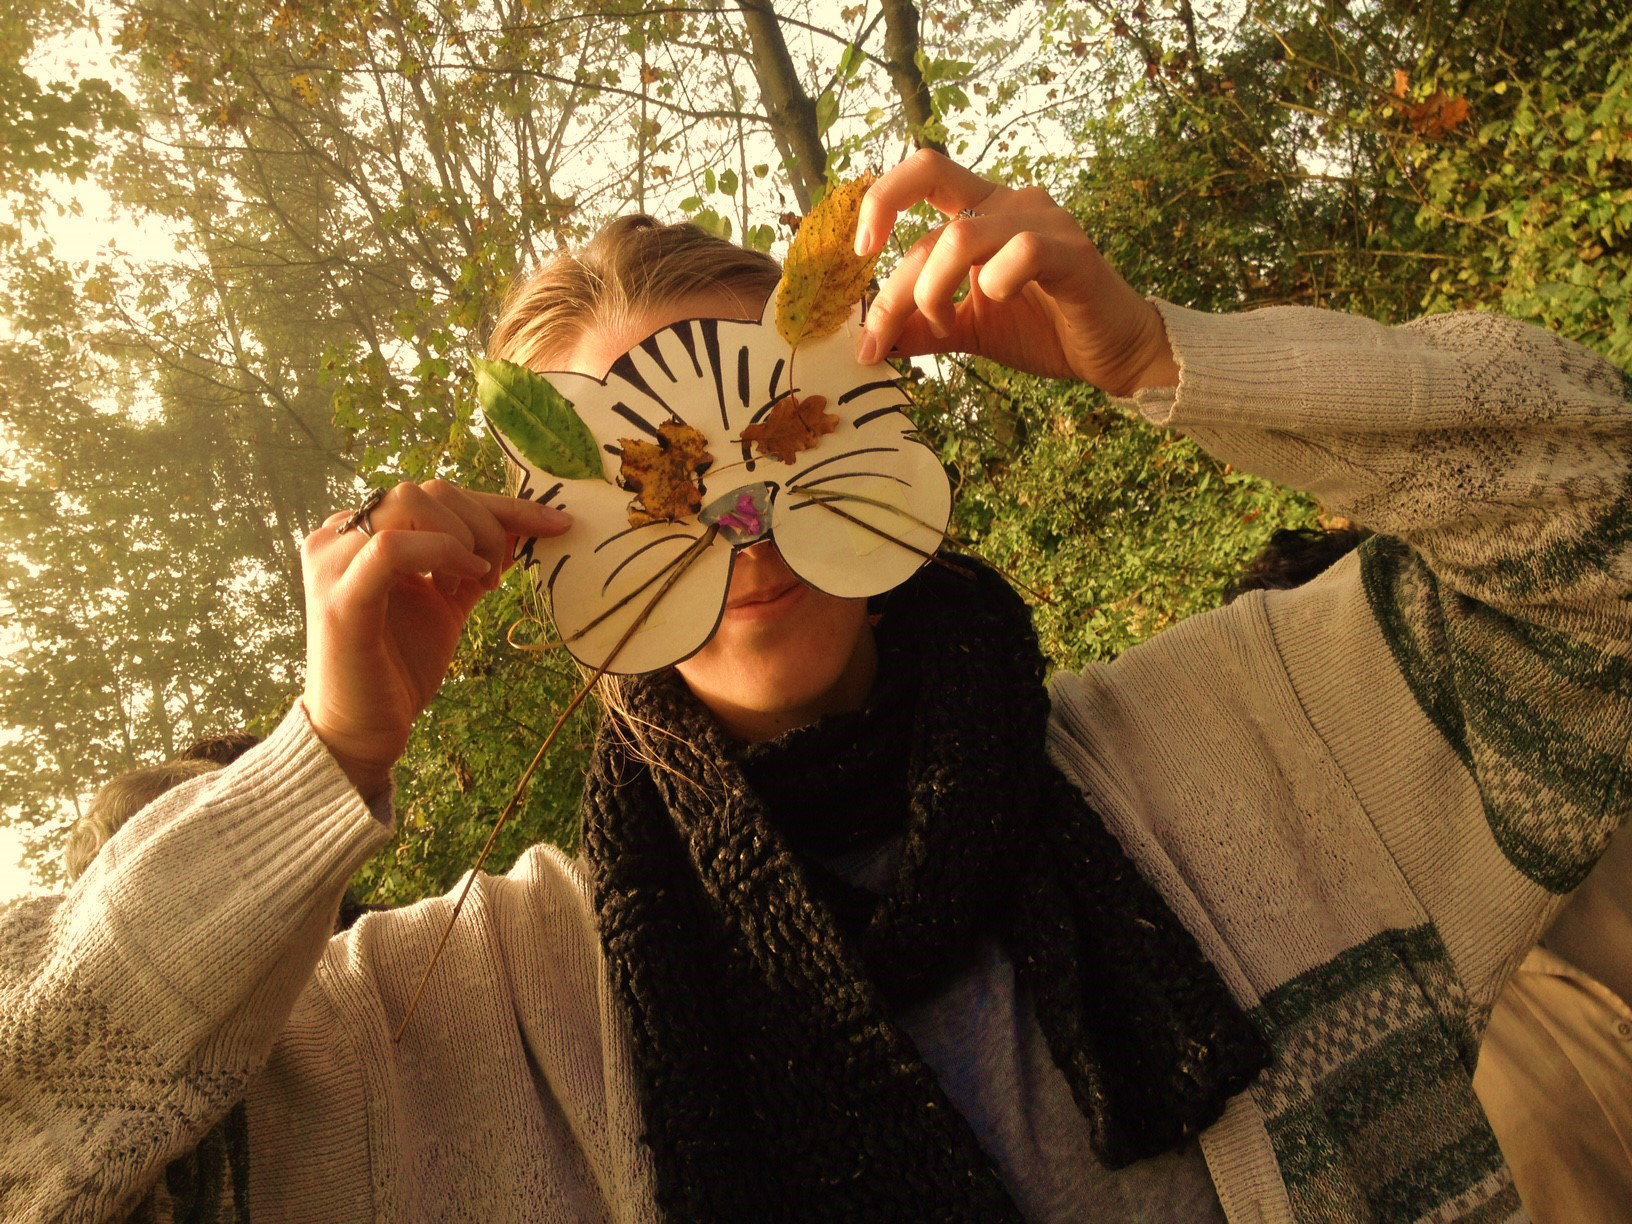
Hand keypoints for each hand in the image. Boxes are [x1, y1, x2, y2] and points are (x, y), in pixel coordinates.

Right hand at [300, 481, 570, 799]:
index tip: (558, 523)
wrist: (363, 731)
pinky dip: (440, 552)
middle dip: (483, 524)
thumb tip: (523, 528)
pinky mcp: (340, 598)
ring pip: (408, 502)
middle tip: (495, 576)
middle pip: (427, 490)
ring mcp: (333, 563)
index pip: (437, 495)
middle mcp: (340, 536)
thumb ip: (473, 562)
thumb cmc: (400, 666)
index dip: (502, 505)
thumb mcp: (447, 602)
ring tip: (475, 582)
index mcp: (363, 533)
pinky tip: (462, 581)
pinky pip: (391, 547)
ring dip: (462, 537)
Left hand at [854, 149, 1178, 396]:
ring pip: (963, 236)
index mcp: (981, 209)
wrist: (1110, 353)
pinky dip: (996, 280)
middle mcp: (1009, 203)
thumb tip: (867, 343)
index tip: (861, 255)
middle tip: (879, 333)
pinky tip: (995, 303)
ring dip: (934, 289)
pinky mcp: (1072, 252)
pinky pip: (1022, 251)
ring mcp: (1043, 222)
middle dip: (895, 282)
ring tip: (943, 328)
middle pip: (931, 206)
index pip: (921, 176)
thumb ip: (919, 327)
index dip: (881, 200)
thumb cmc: (1041, 328)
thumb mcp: (967, 328)